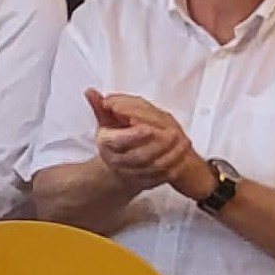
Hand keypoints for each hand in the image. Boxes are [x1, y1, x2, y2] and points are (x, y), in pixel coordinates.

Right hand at [87, 89, 204, 199]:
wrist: (116, 168)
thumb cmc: (113, 139)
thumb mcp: (105, 121)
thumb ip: (100, 106)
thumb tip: (90, 91)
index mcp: (107, 145)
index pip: (119, 141)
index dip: (135, 135)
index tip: (151, 128)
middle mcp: (118, 162)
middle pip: (140, 156)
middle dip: (160, 145)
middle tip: (175, 132)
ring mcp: (132, 174)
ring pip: (154, 168)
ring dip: (172, 156)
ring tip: (184, 142)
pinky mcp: (146, 183)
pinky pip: (162, 178)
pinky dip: (174, 168)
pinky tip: (183, 157)